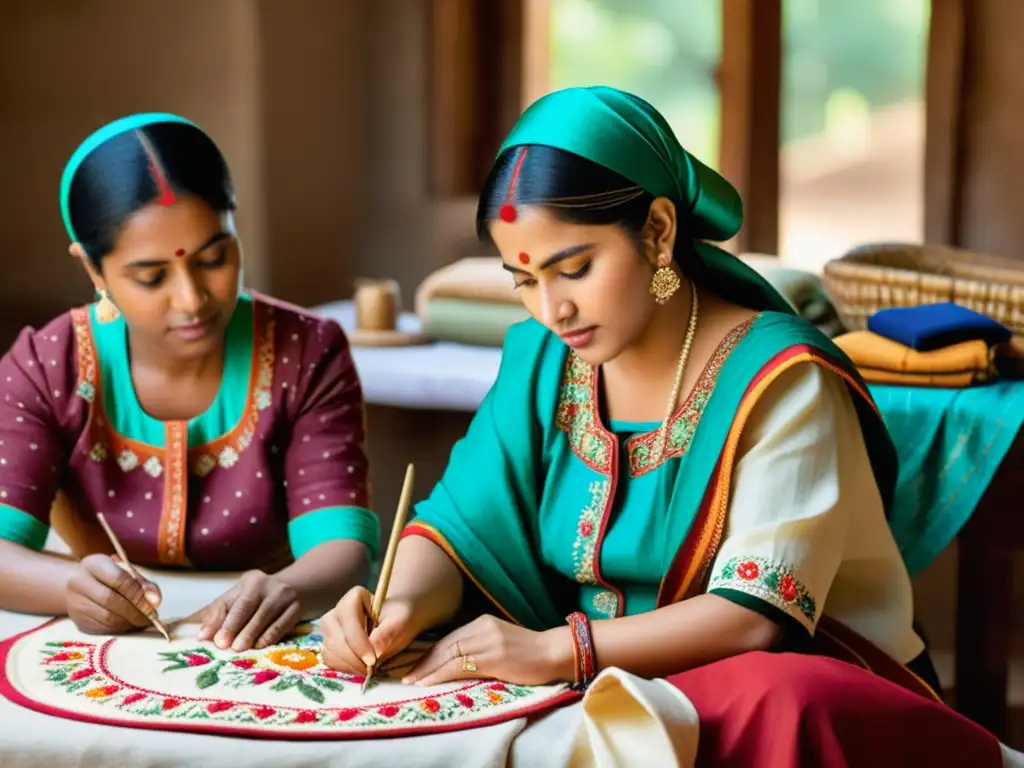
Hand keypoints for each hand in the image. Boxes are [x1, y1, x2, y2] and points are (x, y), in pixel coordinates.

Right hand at [65, 554, 162, 634]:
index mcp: (94, 564)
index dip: (137, 594)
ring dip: (129, 622)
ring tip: (142, 621)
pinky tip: (128, 624)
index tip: (153, 605)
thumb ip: (143, 583)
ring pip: (106, 618)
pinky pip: (102, 628)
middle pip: (110, 600)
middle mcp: (79, 582)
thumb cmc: (108, 576)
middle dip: (135, 611)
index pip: (118, 579)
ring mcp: (74, 603)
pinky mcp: (77, 620)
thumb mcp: (127, 571)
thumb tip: (155, 601)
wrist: (78, 584)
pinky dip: (120, 628)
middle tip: (150, 617)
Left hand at [189, 570, 302, 651]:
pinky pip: (281, 625)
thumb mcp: (241, 598)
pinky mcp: (297, 608)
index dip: (221, 620)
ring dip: (251, 634)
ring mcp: (285, 595)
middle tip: (225, 645)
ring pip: (265, 616)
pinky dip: (269, 637)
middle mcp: (268, 585)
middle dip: (235, 627)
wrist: (300, 588)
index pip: (233, 601)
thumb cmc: (261, 598)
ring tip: (239, 649)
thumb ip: (221, 614)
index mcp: (251, 581)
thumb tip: (203, 635)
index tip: (210, 638)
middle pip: (248, 606)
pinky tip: (260, 646)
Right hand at [318, 587, 419, 674]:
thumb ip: (389, 632)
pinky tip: (360, 668)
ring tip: (369, 669)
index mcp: (353, 598)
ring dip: (349, 666)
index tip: (373, 660)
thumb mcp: (401, 621)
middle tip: (372, 669)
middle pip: (336, 639)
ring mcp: (329, 629)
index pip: (348, 619)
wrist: (395, 623)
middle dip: (354, 659)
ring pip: (330, 652)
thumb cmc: (398, 618)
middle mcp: (336, 611)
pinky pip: (330, 661)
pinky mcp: (328, 644)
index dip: (358, 643)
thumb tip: (375, 649)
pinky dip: (344, 669)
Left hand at [402, 614, 572, 686]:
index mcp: (482, 622)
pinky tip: (430, 681)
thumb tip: (454, 660)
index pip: (448, 638)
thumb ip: (479, 645)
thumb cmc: (529, 652)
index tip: (414, 665)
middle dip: (423, 661)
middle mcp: (482, 627)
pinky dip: (441, 674)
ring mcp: (488, 641)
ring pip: (448, 654)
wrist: (554, 652)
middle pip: (444, 645)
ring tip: (412, 681)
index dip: (429, 653)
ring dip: (427, 670)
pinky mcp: (494, 656)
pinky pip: (460, 665)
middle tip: (405, 675)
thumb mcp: (500, 642)